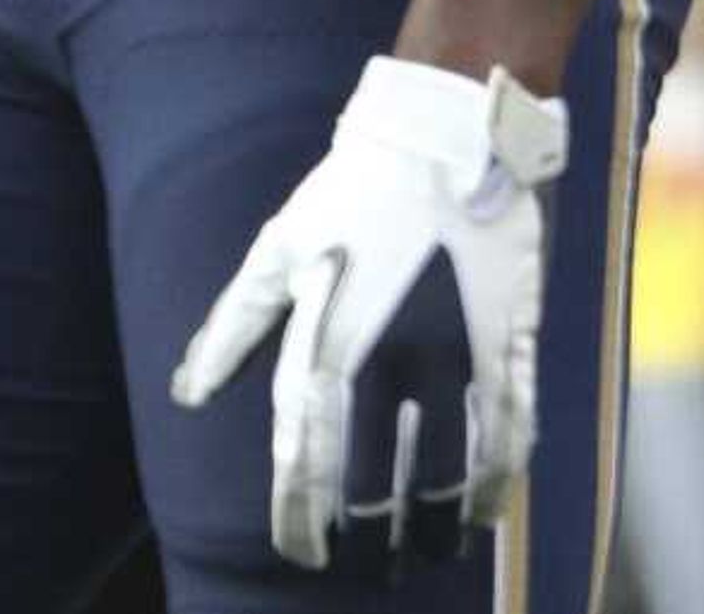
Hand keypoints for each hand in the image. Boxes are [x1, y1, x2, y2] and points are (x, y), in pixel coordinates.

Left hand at [171, 55, 569, 568]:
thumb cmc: (350, 196)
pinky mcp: (513, 350)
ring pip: (450, 477)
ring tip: (416, 556)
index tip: (299, 554)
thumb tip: (189, 393)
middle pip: (381, 482)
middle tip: (360, 564)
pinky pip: (511, 442)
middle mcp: (395, 363)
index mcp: (330, 341)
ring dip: (430, 527)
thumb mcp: (276, 251)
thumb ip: (232, 328)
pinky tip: (480, 518)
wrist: (448, 138)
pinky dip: (495, 490)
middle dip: (367, 534)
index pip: (309, 458)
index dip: (302, 516)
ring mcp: (461, 360)